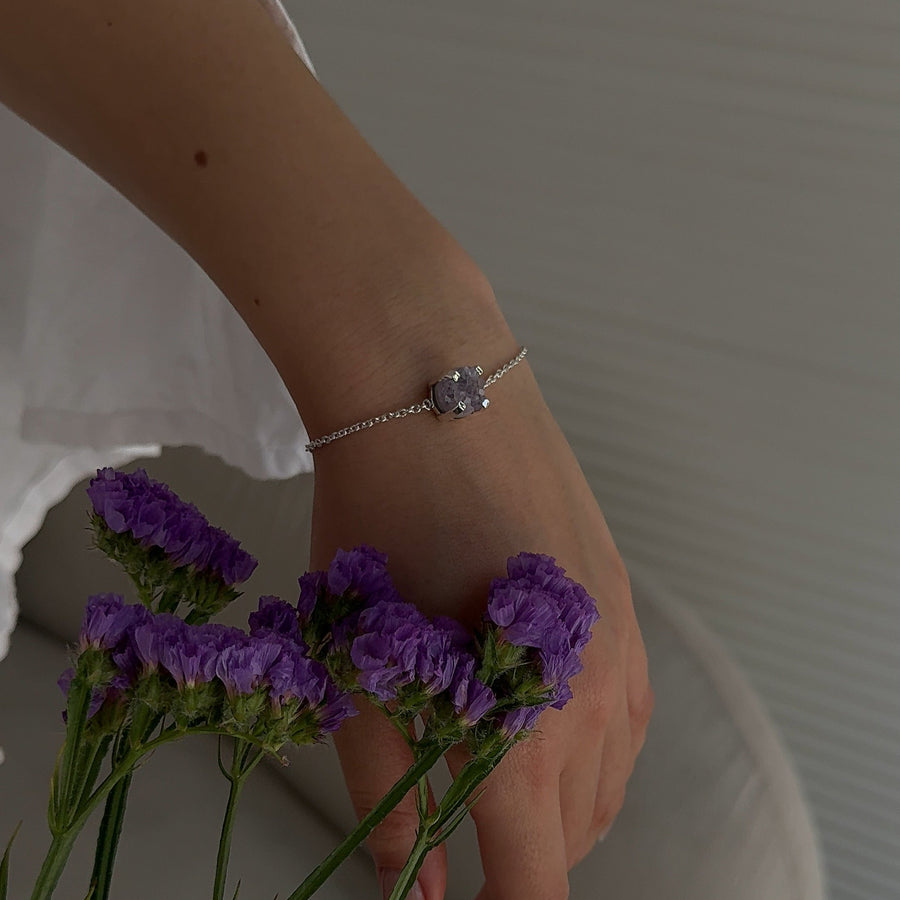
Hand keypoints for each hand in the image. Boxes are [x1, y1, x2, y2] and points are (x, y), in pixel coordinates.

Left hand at [309, 359, 653, 899]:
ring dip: (555, 802)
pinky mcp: (623, 604)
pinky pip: (626, 712)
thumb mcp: (362, 678)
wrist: (434, 404)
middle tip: (455, 825)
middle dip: (517, 855)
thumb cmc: (378, 534)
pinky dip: (586, 741)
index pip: (538, 886)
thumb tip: (418, 895)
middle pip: (575, 838)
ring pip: (608, 777)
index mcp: (525, 737)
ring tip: (493, 770)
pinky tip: (540, 708)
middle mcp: (596, 703)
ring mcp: (621, 648)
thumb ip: (394, 805)